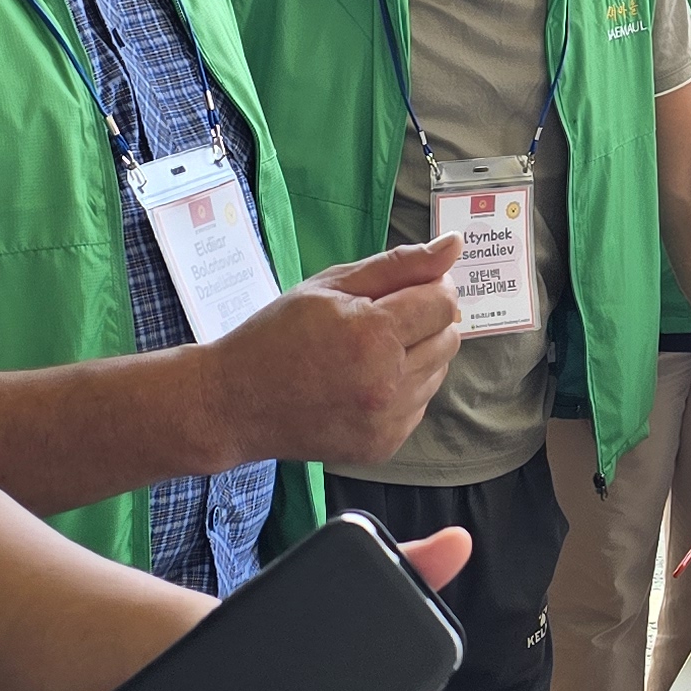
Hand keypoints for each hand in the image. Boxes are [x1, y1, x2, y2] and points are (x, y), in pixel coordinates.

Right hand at [200, 236, 465, 470]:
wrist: (235, 402)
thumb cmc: (277, 334)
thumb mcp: (330, 285)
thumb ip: (398, 265)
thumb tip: (455, 245)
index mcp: (374, 335)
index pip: (443, 303)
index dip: (429, 288)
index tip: (402, 288)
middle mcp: (389, 383)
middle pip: (449, 338)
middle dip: (425, 320)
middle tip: (380, 317)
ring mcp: (388, 421)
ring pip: (439, 372)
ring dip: (417, 354)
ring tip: (368, 350)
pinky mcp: (384, 445)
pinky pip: (419, 404)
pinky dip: (403, 388)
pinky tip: (363, 380)